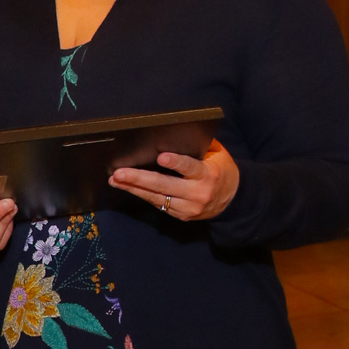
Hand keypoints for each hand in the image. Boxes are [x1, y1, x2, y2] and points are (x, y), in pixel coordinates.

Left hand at [109, 139, 240, 222]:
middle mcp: (197, 193)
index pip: (190, 168)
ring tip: (115, 180)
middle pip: (164, 186)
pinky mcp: (181, 215)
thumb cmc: (222, 170)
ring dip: (133, 188)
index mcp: (208, 175)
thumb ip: (200, 146)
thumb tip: (178, 133)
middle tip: (119, 173)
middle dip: (139, 179)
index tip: (161, 157)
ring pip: (156, 197)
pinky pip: (158, 204)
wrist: (233, 200)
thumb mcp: (218, 155)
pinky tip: (128, 187)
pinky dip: (142, 195)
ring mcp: (188, 207)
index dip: (176, 163)